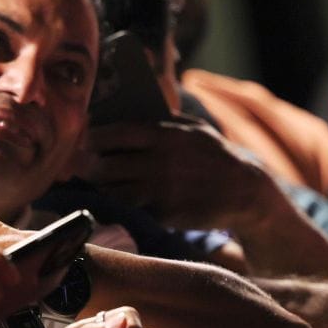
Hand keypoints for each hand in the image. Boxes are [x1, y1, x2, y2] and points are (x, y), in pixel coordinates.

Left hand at [80, 119, 267, 226]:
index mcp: (165, 136)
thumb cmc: (217, 156)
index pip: (115, 134)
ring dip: (102, 188)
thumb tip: (133, 113)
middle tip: (83, 167)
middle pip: (106, 165)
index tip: (85, 141)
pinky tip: (118, 201)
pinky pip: (131, 210)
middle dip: (89, 167)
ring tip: (100, 184)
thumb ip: (166, 120)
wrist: (245, 192)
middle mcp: (159, 163)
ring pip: (113, 191)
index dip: (92, 138)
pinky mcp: (164, 214)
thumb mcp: (195, 129)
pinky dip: (121, 206)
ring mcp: (161, 191)